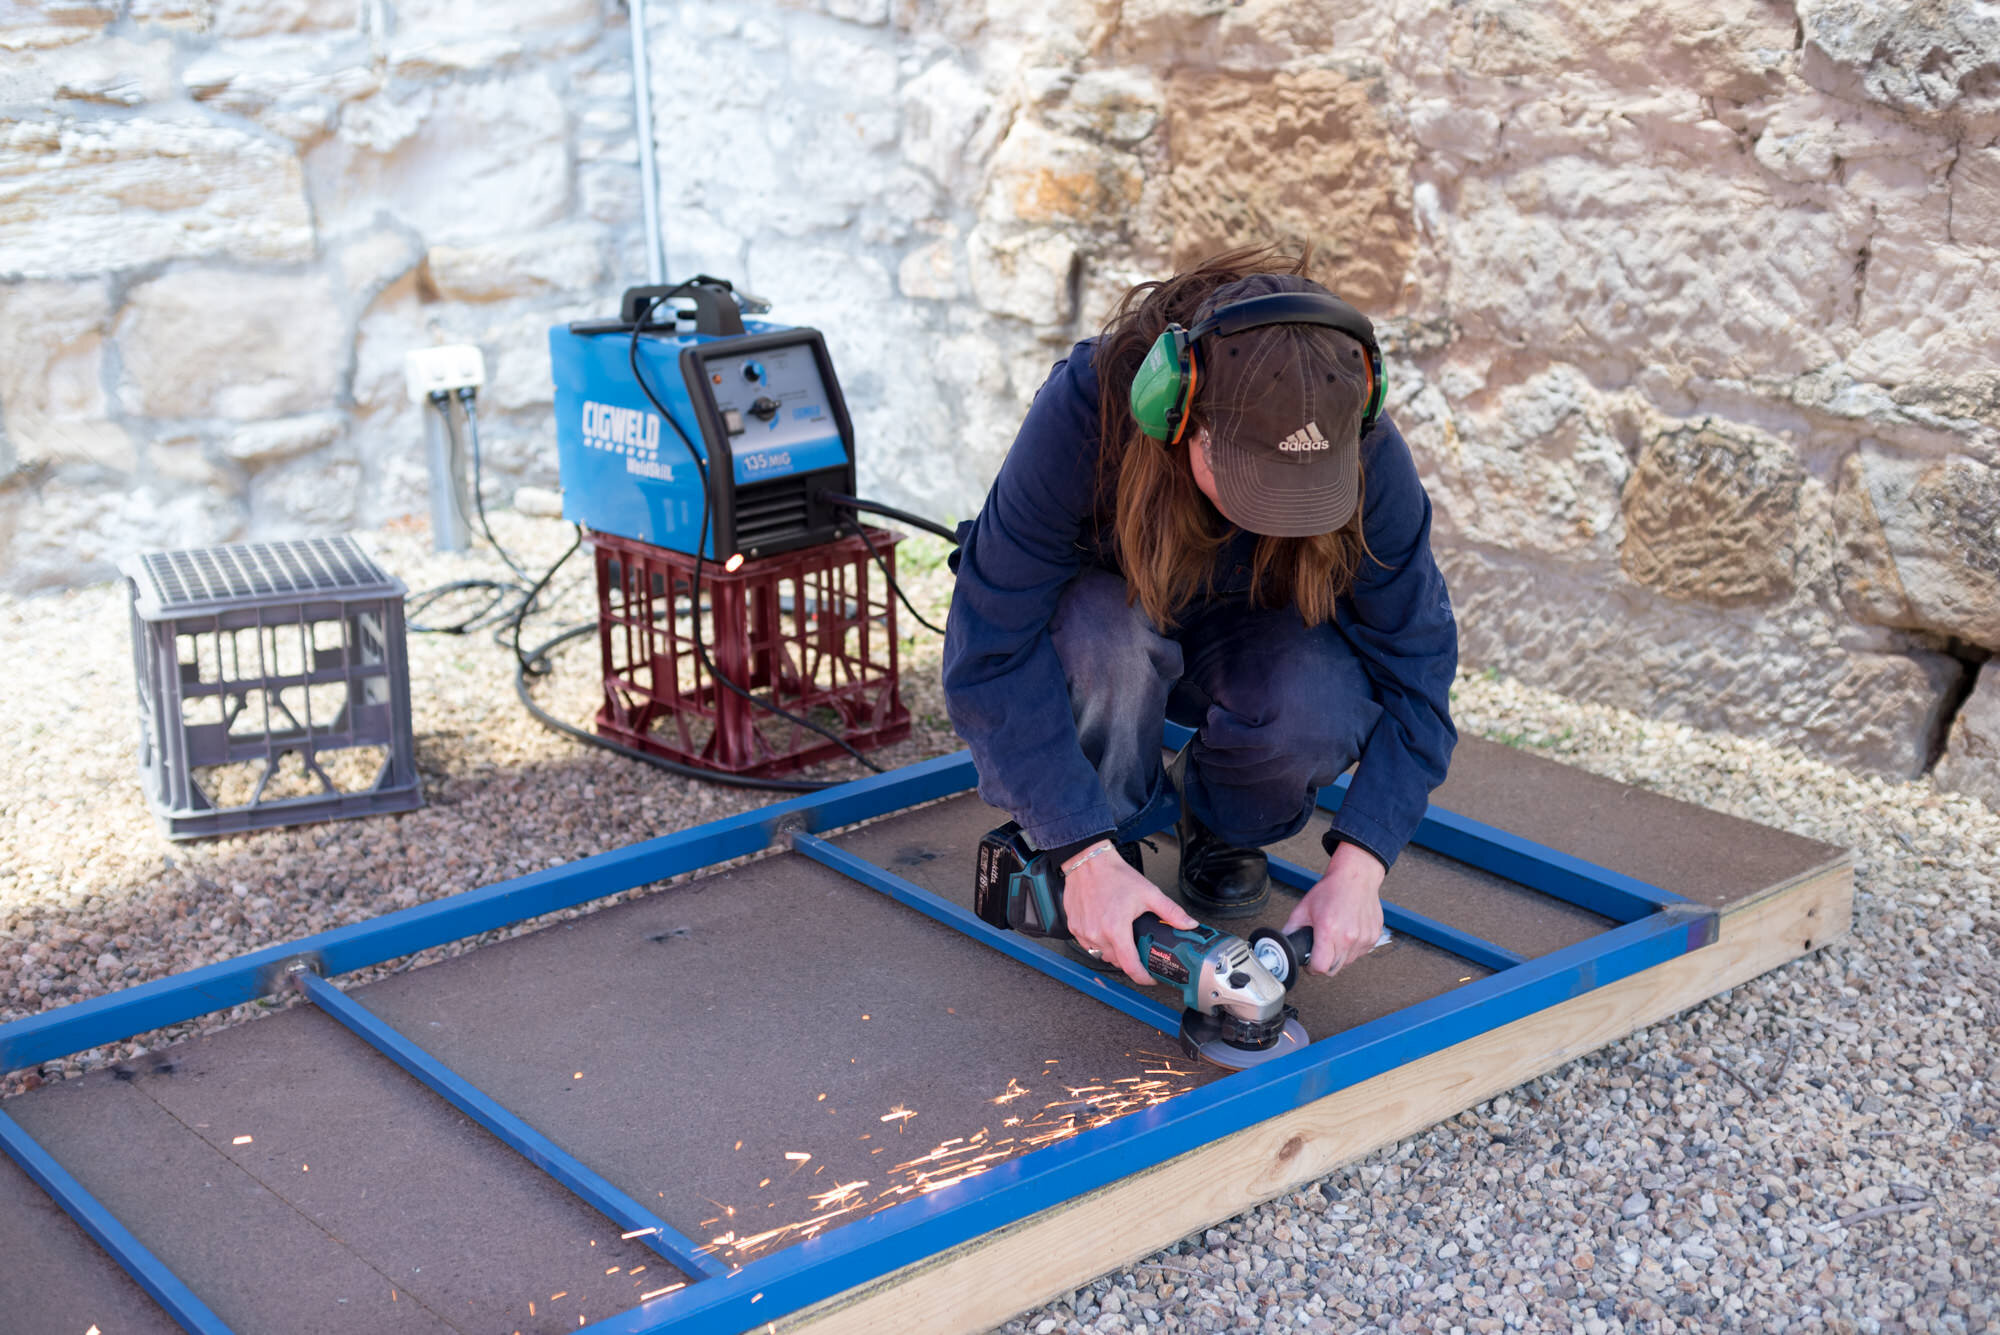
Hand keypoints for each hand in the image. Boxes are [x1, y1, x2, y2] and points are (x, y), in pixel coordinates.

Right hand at [1064, 848, 1197, 986]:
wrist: (1088, 861)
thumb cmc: (1114, 875)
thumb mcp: (1148, 893)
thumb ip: (1171, 912)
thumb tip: (1188, 924)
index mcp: (1116, 929)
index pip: (1130, 967)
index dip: (1143, 977)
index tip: (1150, 977)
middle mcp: (1097, 934)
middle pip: (1116, 961)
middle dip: (1129, 959)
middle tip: (1138, 948)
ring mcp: (1083, 932)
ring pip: (1101, 954)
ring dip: (1113, 951)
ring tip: (1121, 936)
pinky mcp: (1073, 927)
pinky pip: (1088, 944)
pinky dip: (1098, 941)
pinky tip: (1104, 928)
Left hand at [1282, 841, 1385, 976]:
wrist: (1356, 877)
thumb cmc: (1332, 890)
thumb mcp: (1303, 908)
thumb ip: (1291, 929)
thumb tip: (1283, 944)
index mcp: (1329, 930)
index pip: (1320, 967)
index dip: (1312, 967)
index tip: (1310, 962)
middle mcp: (1348, 937)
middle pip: (1334, 969)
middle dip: (1324, 963)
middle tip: (1320, 950)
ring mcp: (1363, 938)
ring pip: (1347, 963)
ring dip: (1339, 956)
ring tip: (1334, 938)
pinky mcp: (1373, 937)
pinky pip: (1359, 953)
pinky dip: (1352, 949)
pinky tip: (1347, 933)